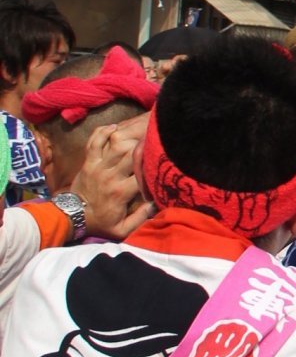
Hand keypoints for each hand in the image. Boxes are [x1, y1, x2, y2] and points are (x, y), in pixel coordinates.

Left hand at [70, 113, 152, 239]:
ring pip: (115, 143)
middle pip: (131, 152)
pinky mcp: (87, 162)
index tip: (164, 159)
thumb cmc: (100, 222)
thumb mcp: (121, 229)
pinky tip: (115, 127)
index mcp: (121, 191)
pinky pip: (94, 141)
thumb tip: (157, 204)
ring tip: (140, 132)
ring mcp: (97, 166)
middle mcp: (111, 175)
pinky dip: (103, 132)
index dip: (155, 162)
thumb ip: (140, 219)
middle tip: (155, 139)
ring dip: (128, 136)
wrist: (71, 216)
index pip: (143, 171)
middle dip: (144, 144)